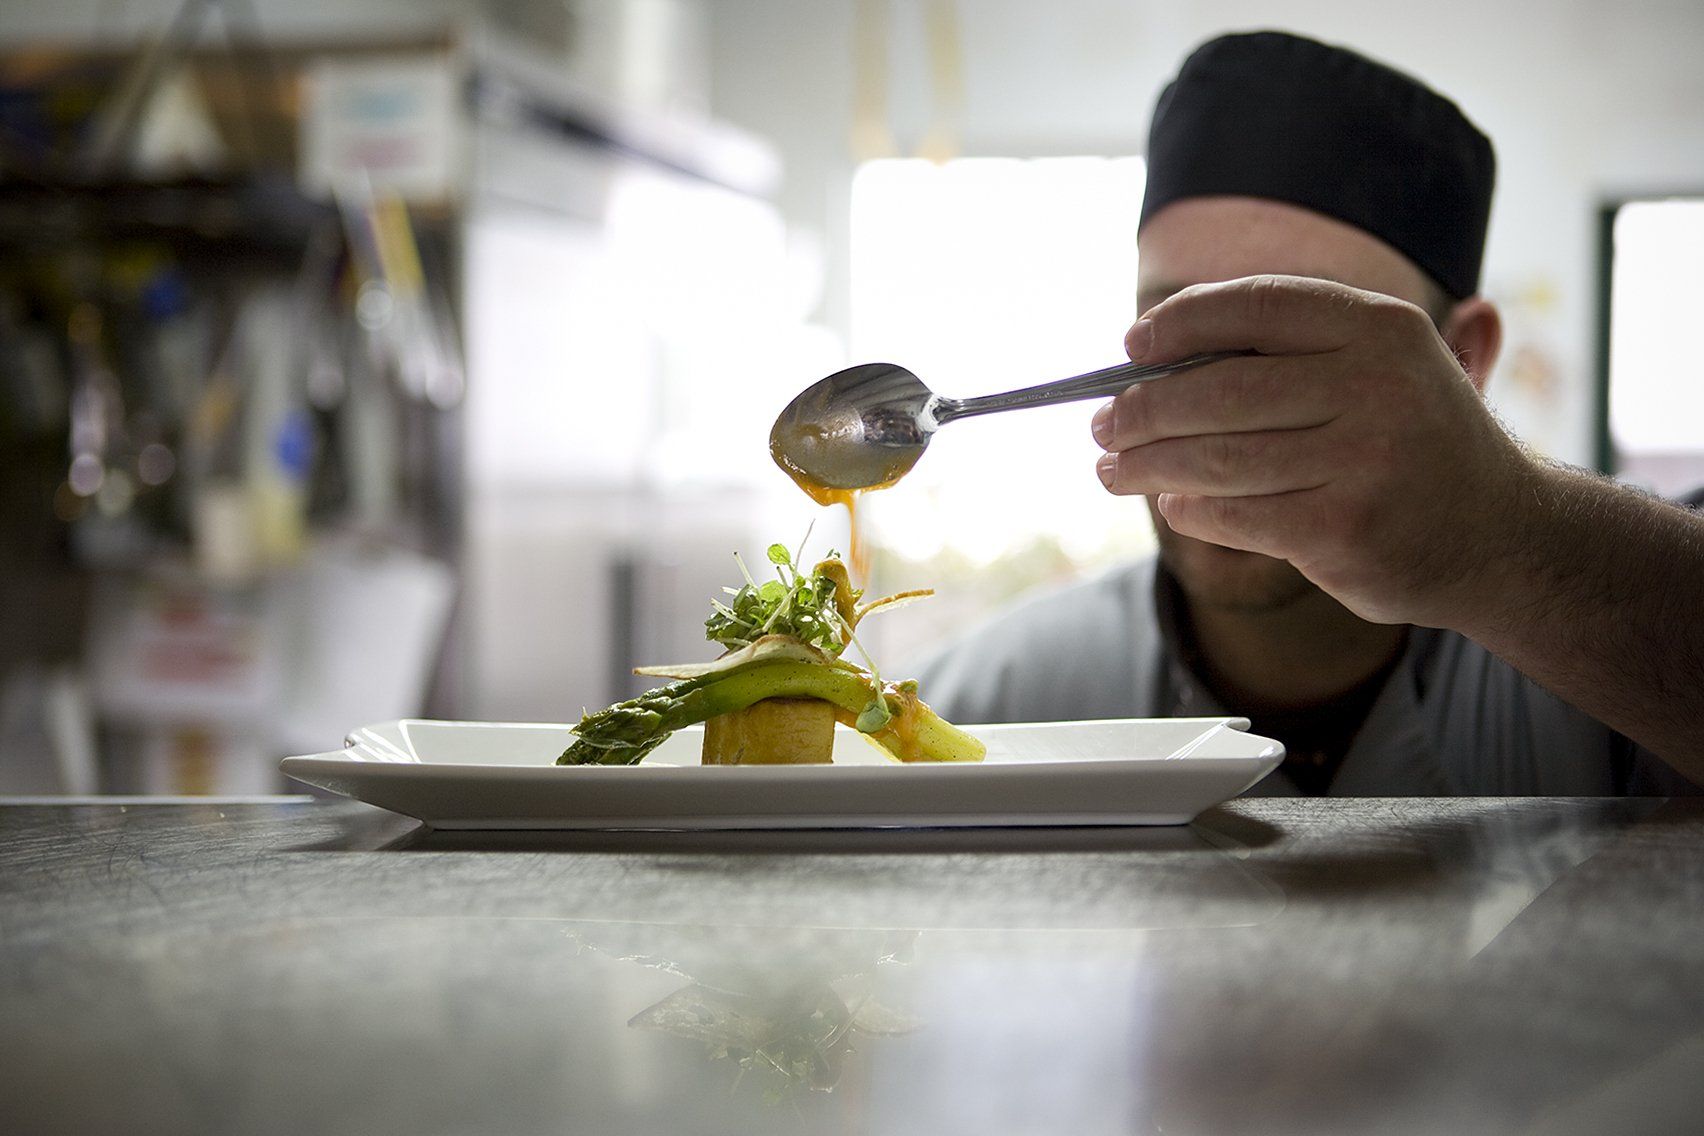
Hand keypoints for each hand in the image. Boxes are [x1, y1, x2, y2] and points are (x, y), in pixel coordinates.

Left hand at [1092, 274, 1536, 628]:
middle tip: (1102, 426)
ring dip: (1148, 466)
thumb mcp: (1381, 370)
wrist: (1501, 536)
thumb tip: (1150, 344)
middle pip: (1219, 390)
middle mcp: (1377, 385)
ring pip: (1217, 459)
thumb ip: (1289, 350)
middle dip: (1143, 410)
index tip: (1131, 346)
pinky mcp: (1345, 529)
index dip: (1181, 322)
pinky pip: (1237, 515)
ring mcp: (1364, 459)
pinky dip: (1194, 511)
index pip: (1255, 306)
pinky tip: (1175, 506)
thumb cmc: (1412, 442)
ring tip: (1111, 470)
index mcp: (1380, 328)